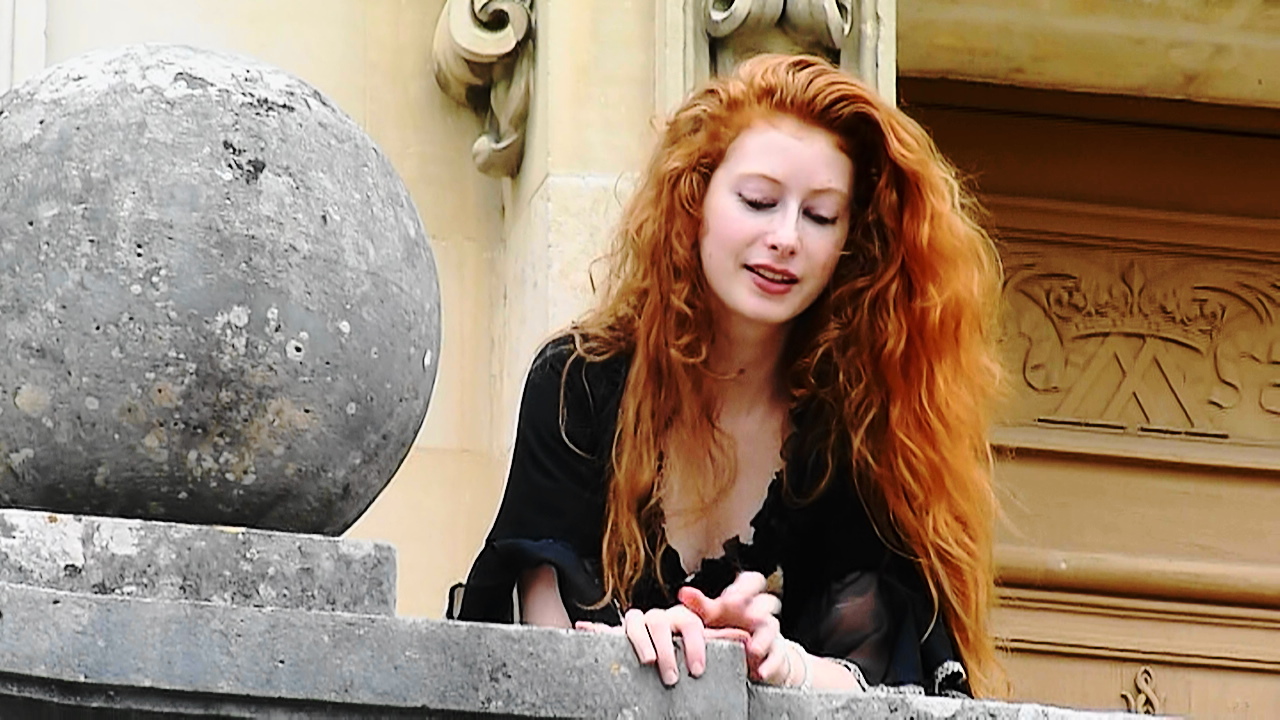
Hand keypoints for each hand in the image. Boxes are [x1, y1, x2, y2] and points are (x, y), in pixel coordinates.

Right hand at [575, 606, 748, 685]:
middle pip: (661, 623)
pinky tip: (583, 629)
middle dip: (668, 649)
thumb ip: (722, 640)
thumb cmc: (682, 647)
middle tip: (673, 676)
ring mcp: (637, 623)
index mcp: (680, 618)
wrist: (661, 646)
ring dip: (641, 641)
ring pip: (636, 622)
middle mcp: (658, 617)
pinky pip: (604, 629)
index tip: (698, 670)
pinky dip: (593, 629)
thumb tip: (747, 638)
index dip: (695, 644)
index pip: (689, 623)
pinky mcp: (618, 634)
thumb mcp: (702, 644)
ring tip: (648, 662)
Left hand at [678, 571, 797, 685]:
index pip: (751, 581)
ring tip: (752, 649)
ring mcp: (768, 632)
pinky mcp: (775, 653)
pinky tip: (760, 672)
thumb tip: (683, 592)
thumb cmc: (727, 629)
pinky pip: (777, 656)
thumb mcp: (713, 616)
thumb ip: (700, 605)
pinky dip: (769, 664)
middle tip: (748, 616)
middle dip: (758, 608)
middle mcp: (759, 613)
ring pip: (772, 627)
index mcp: (744, 600)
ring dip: (763, 638)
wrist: (749, 656)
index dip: (744, 587)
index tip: (729, 599)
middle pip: (767, 602)